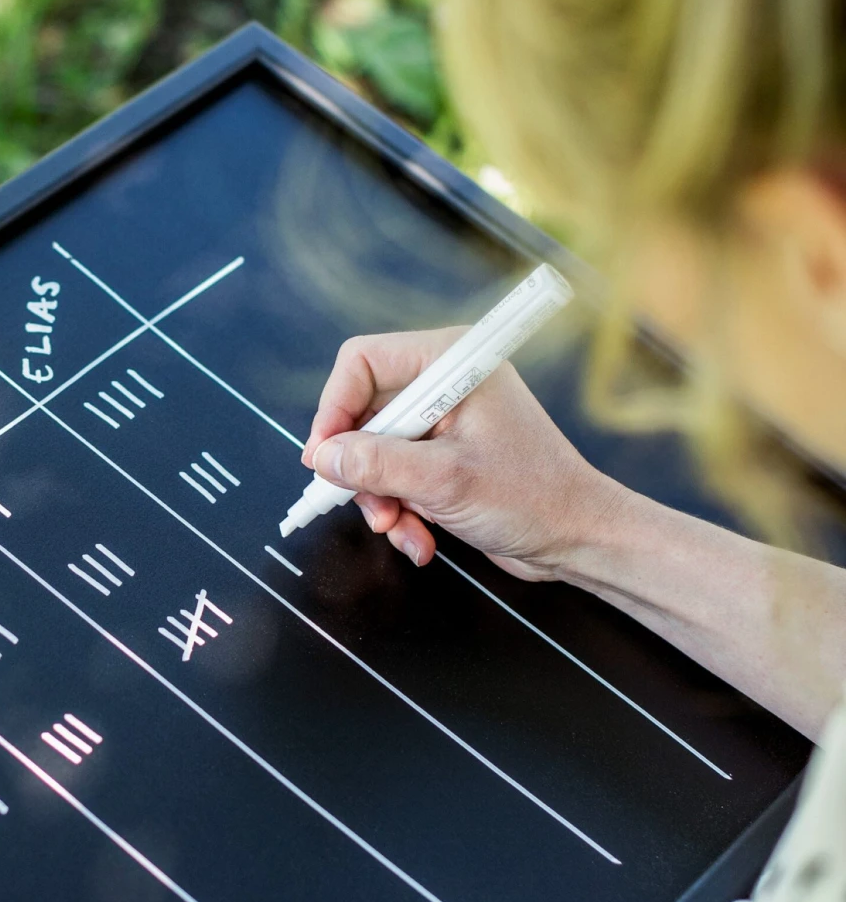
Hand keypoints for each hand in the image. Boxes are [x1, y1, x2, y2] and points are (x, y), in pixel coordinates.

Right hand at [301, 328, 626, 577]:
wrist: (577, 539)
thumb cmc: (532, 498)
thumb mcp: (443, 481)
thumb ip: (376, 464)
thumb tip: (323, 457)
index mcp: (452, 363)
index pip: (362, 363)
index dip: (334, 409)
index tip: (324, 457)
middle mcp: (445, 384)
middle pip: (363, 414)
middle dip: (362, 470)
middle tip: (372, 508)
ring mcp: (444, 422)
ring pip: (373, 453)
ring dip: (380, 499)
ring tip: (401, 530)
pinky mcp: (443, 456)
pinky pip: (394, 476)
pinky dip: (399, 509)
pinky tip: (420, 538)